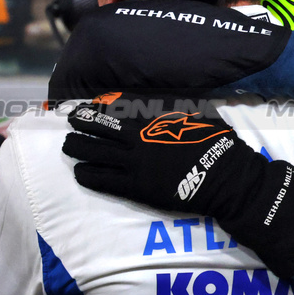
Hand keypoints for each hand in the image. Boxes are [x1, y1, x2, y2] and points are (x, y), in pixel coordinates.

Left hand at [63, 98, 257, 216]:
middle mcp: (136, 143)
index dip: (94, 110)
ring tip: (69, 146)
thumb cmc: (215, 144)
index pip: (113, 113)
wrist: (224, 178)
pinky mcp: (136, 189)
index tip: (84, 107)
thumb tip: (164, 106)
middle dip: (80, 126)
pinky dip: (87, 175)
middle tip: (71, 123)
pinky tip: (80, 173)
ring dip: (78, 149)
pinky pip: (103, 181)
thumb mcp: (197, 117)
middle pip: (97, 132)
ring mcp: (134, 166)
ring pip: (94, 156)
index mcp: (150, 125)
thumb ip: (175, 112)